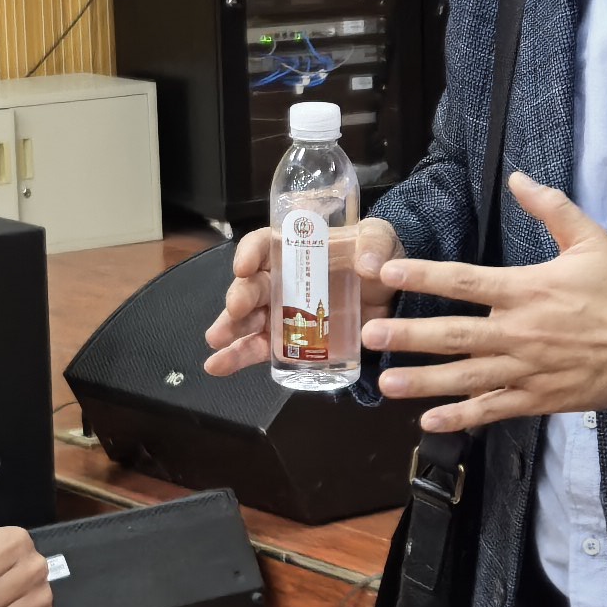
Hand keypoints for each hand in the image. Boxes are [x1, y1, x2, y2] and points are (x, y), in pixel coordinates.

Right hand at [204, 219, 400, 376]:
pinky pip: (260, 347)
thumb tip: (367, 265)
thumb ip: (375, 245)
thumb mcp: (379, 240)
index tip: (244, 266)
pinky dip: (239, 357)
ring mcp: (283, 311)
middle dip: (239, 296)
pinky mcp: (289, 339)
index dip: (250, 253)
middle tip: (235, 310)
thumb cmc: (375, 257)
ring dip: (231, 329)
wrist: (389, 295)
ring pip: (249, 319)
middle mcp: (282, 278)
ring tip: (217, 342)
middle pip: (253, 285)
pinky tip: (218, 366)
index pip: (265, 244)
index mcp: (296, 247)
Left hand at [359, 174, 606, 433]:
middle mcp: (519, 332)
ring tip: (387, 383)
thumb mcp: (591, 241)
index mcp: (527, 290)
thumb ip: (551, 208)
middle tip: (370, 337)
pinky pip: (493, 409)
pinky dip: (462, 417)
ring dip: (423, 381)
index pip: (464, 281)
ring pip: (466, 377)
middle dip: (408, 336)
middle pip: (454, 334)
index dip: (423, 276)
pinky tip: (429, 421)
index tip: (388, 273)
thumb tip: (518, 177)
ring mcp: (526, 369)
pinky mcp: (538, 398)